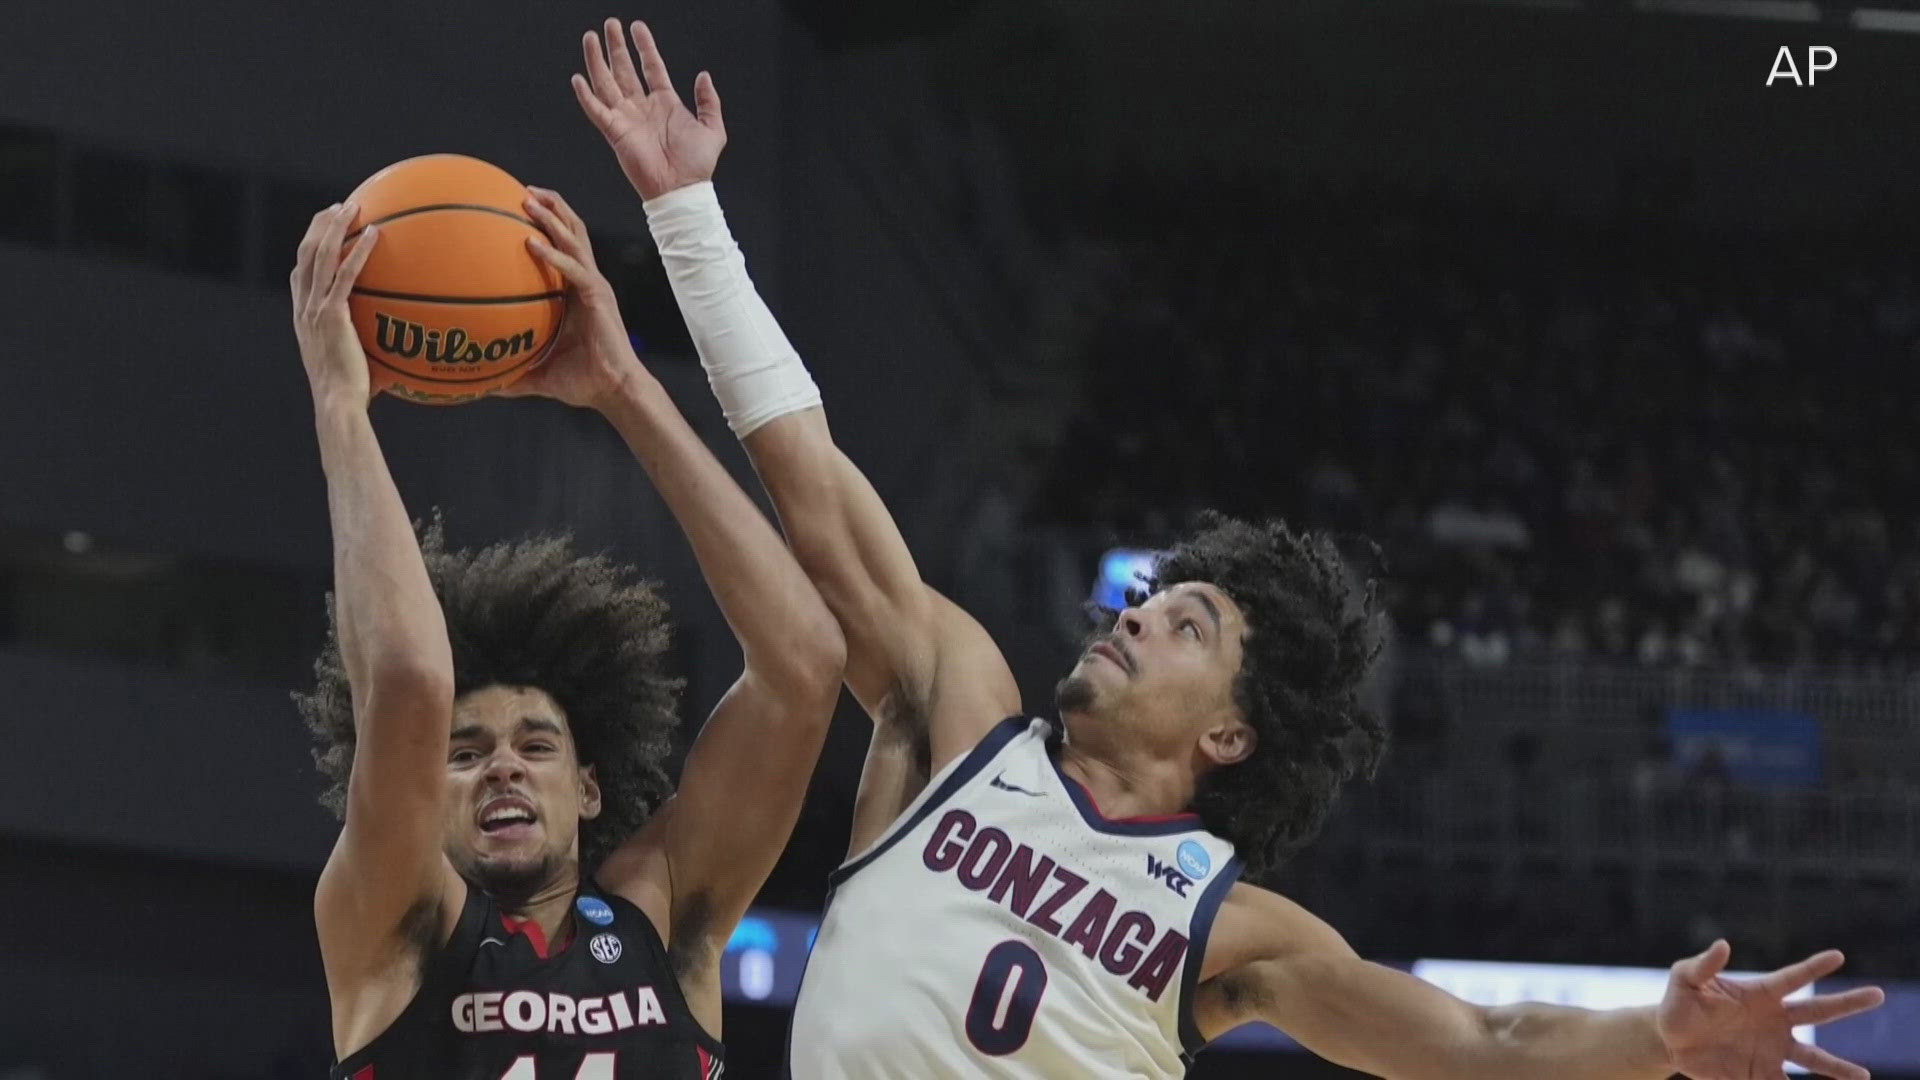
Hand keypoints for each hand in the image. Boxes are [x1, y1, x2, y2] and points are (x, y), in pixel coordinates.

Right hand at [290, 201, 379, 409]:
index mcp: (304, 319)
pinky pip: (346, 274)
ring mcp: (315, 310)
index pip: (300, 276)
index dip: (308, 250)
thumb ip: (364, 347)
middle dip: (319, 227)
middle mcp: (304, 309)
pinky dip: (358, 250)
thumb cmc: (350, 394)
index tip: (322, 232)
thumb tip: (396, 347)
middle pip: (305, 255)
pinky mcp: (332, 314)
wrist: (339, 404)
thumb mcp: (352, 363)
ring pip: (319, 256)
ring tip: (352, 206)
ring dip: (334, 227)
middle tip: (337, 207)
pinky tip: (374, 232)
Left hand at [496, 187, 638, 409]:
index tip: (518, 209)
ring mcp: (594, 287)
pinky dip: (554, 255)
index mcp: (575, 293)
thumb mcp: (539, 374)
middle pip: (572, 233)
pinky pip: (574, 270)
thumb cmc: (582, 382)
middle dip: (551, 208)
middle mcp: (586, 283)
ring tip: (529, 199)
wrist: (614, 391)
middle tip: (523, 191)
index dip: (547, 225)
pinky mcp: (599, 297)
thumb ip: (513, 373)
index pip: (563, 249)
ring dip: (553, 217)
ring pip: (576, 240)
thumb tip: (481, 386)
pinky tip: (533, 244)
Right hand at [572, 17, 725, 200]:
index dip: (644, 47)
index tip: (638, 27)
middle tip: (610, 24)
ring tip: (591, 38)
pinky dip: (586, 95)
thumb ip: (708, 101)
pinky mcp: (615, 132)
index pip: (651, 67)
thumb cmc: (697, 166)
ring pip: (607, 83)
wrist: (682, 189)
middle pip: (624, 70)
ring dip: (597, 60)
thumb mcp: (713, 128)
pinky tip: (579, 78)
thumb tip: (703, 76)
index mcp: (665, 104)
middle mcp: (642, 108)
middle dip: (616, 46)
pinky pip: (596, 110)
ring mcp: (627, 118)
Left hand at [1657, 940, 1883, 1079]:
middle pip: (1818, 1012)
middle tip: (1877, 995)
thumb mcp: (1685, 980)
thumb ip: (1703, 965)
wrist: (1670, 1040)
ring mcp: (1771, 1050)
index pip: (1792, 978)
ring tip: (1864, 1076)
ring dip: (1837, 1067)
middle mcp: (1774, 1021)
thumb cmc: (1679, 1004)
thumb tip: (1723, 945)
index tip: (1838, 956)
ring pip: (1812, 1058)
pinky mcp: (1759, 1074)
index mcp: (1760, 994)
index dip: (1813, 967)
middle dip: (1847, 1004)